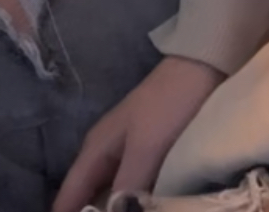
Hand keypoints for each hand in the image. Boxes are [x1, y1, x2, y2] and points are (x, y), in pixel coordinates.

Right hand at [53, 56, 223, 211]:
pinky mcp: (148, 159)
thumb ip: (127, 189)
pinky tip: (136, 209)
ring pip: (107, 194)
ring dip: (107, 208)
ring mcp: (126, 156)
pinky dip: (127, 203)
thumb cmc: (168, 106)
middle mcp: (105, 155)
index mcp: (95, 149)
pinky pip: (128, 190)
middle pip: (85, 196)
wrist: (200, 71)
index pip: (68, 195)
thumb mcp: (146, 149)